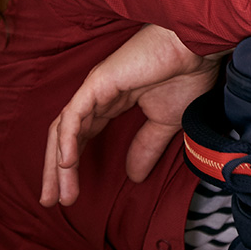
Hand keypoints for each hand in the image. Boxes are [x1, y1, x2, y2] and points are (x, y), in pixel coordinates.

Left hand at [40, 25, 226, 206]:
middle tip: (52, 201)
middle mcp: (98, 96)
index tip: (71, 195)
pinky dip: (67, 140)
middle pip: (65, 136)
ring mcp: (95, 88)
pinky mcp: (98, 82)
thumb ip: (146, 146)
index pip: (82, 137)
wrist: (198, 49)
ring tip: (57, 192)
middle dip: (55, 171)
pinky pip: (73, 115)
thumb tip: (134, 176)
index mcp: (112, 102)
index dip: (73, 165)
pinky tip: (66, 163)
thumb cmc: (188, 75)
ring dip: (56, 163)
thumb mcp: (166, 122)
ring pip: (63, 129)